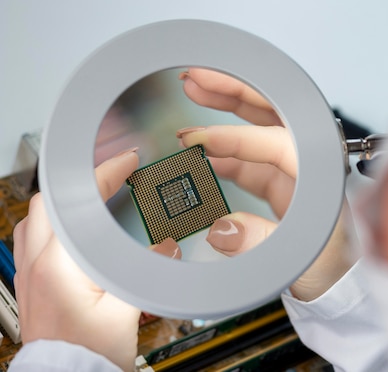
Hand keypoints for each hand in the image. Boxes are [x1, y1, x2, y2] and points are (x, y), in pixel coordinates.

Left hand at [13, 150, 143, 370]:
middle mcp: (35, 263)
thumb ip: (147, 273)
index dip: (103, 175)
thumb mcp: (125, 311)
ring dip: (65, 201)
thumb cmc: (87, 353)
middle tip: (111, 175)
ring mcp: (27, 273)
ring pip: (37, 217)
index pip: (76, 202)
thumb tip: (167, 247)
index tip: (125, 162)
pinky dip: (56, 222)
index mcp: (58, 264)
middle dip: (81, 182)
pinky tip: (77, 231)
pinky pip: (35, 237)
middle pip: (48, 201)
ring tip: (94, 196)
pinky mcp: (31, 284)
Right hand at [179, 68, 354, 300]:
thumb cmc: (335, 269)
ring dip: (227, 110)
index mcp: (320, 174)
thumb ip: (260, 240)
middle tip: (199, 79)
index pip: (277, 141)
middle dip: (235, 92)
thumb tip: (221, 228)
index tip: (200, 139)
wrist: (342, 288)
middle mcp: (308, 165)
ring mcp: (294, 173)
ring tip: (196, 92)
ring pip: (259, 130)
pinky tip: (203, 149)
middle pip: (273, 115)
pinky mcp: (282, 187)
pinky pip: (251, 161)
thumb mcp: (300, 257)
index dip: (236, 137)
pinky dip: (226, 152)